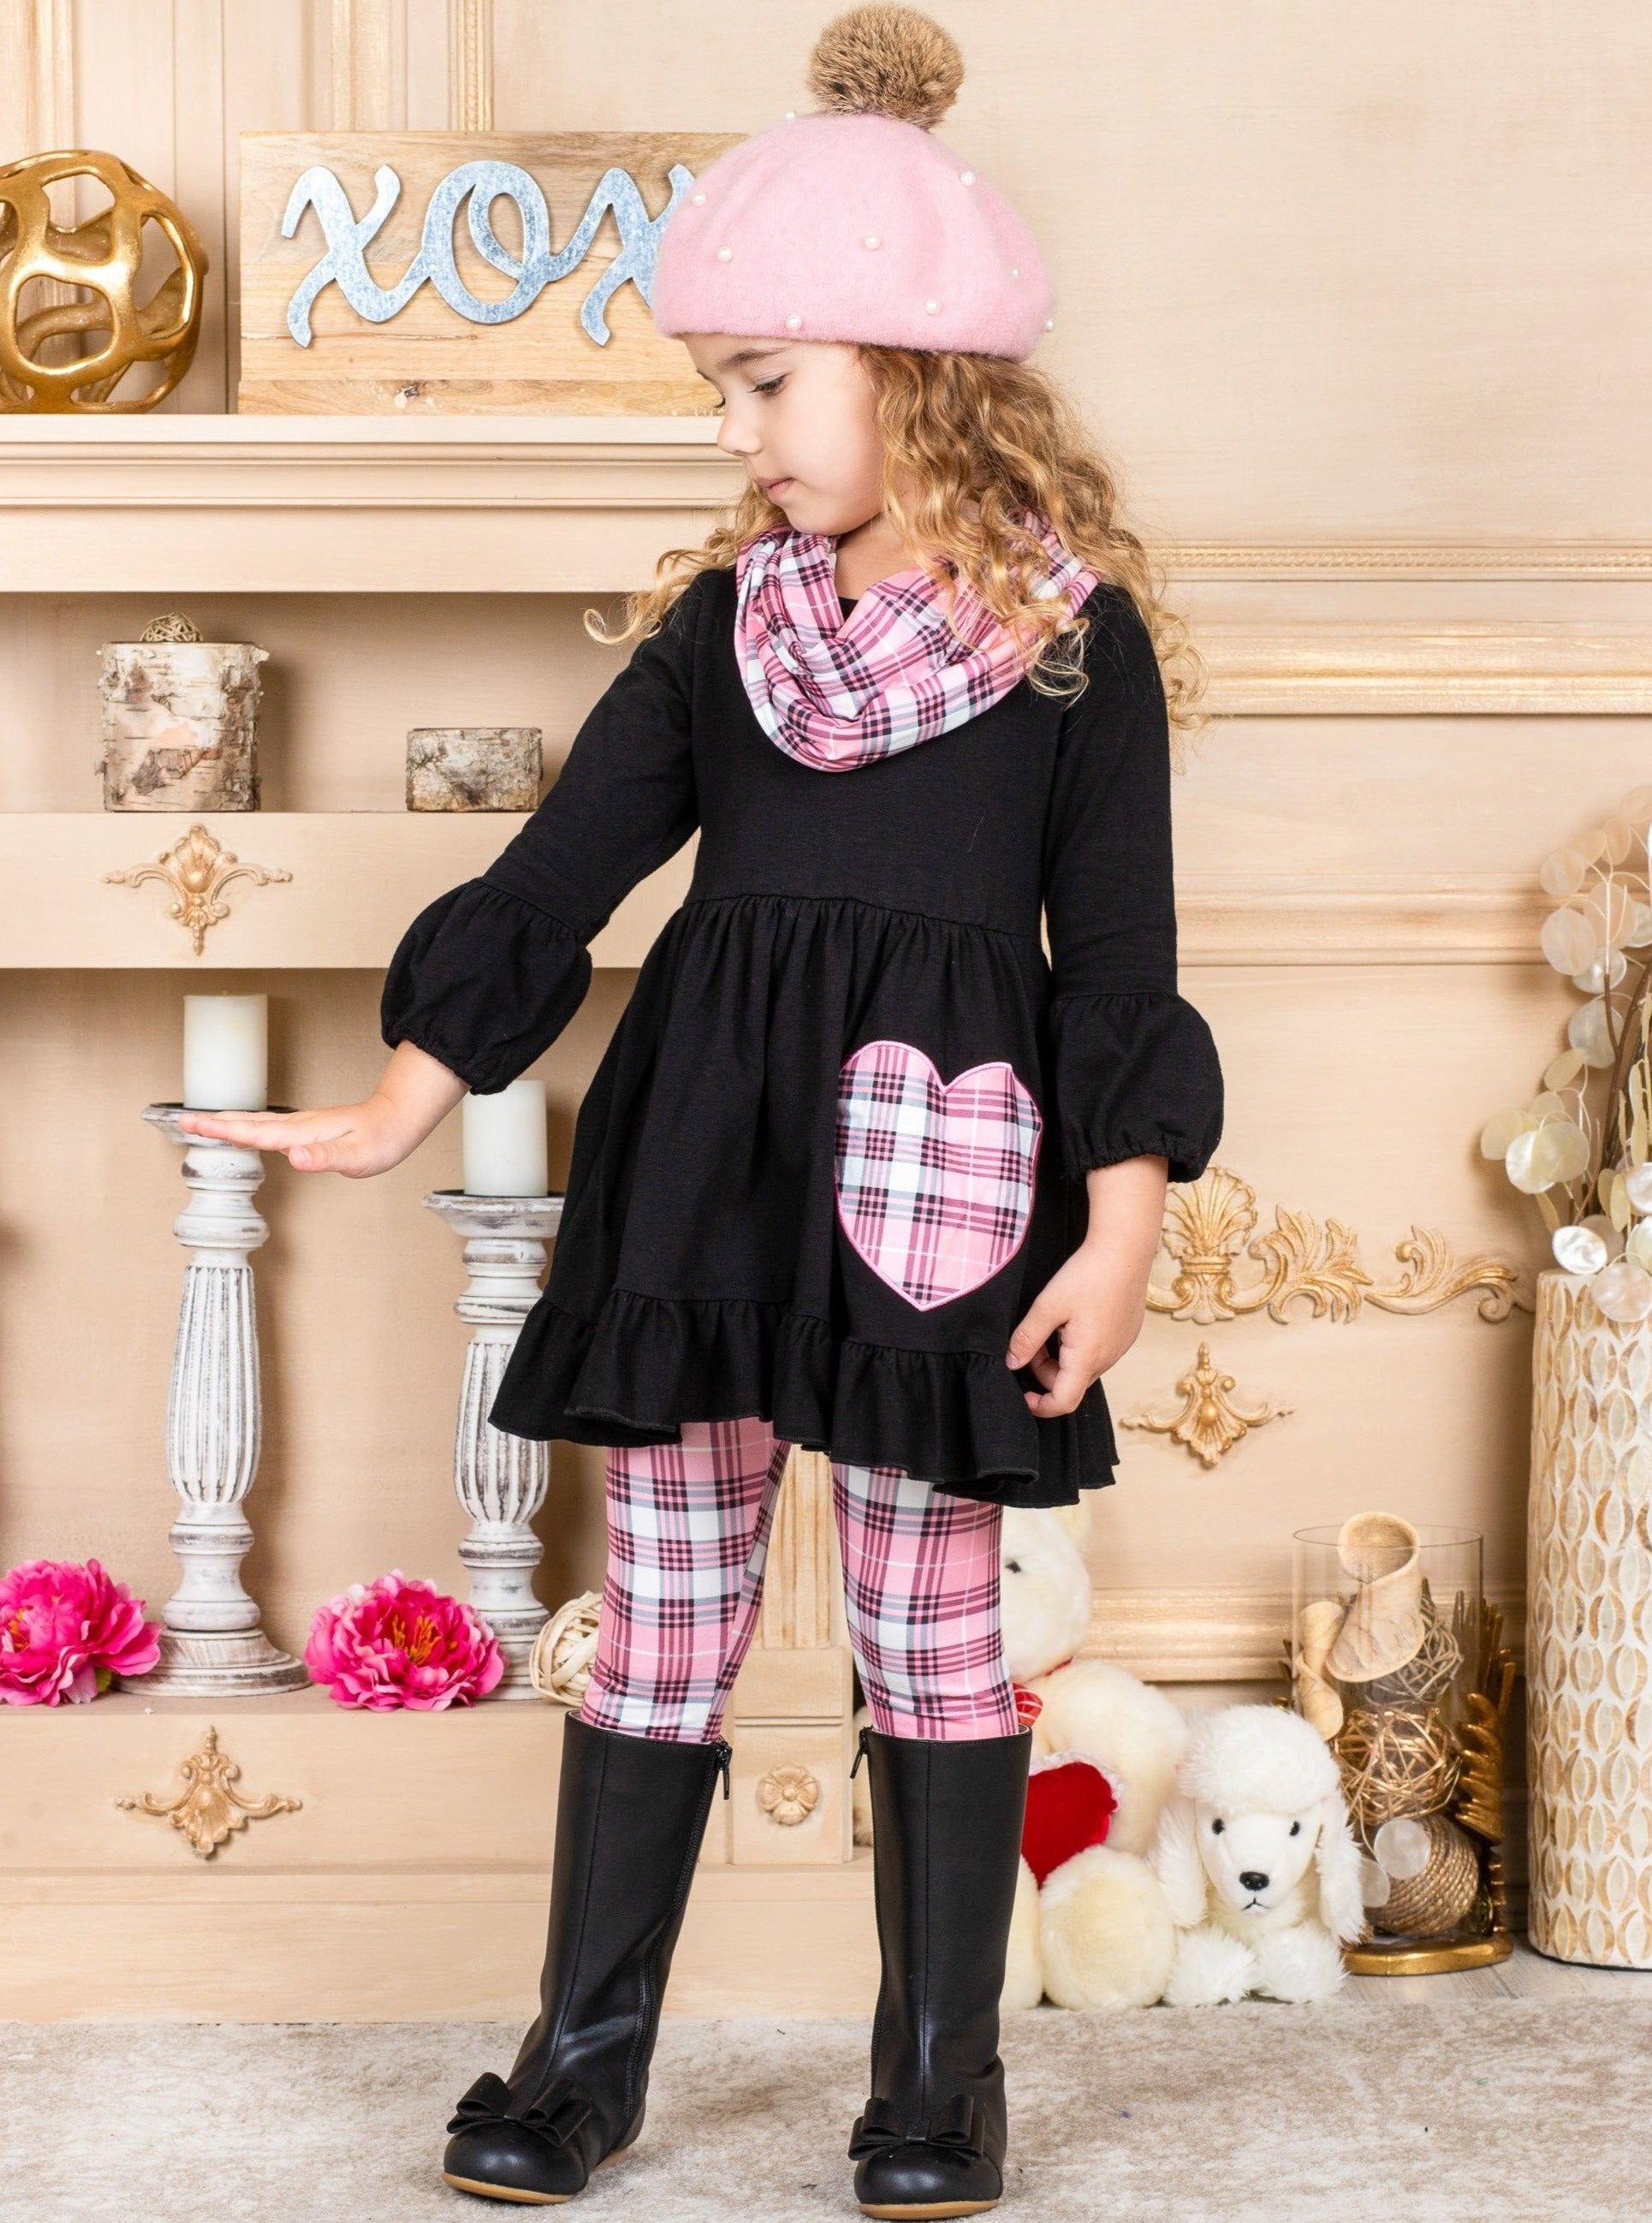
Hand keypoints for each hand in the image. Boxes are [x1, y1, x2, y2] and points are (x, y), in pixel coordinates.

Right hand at [175, 1098, 421, 1176]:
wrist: (398, 1120)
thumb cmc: (381, 1139)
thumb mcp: (357, 1155)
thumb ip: (325, 1156)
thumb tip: (295, 1157)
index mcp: (302, 1133)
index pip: (255, 1132)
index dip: (222, 1130)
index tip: (194, 1124)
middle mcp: (298, 1126)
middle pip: (247, 1122)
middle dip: (214, 1123)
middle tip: (183, 1120)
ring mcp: (302, 1126)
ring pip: (255, 1122)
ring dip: (227, 1121)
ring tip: (201, 1122)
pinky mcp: (308, 1129)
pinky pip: (268, 1127)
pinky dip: (247, 1126)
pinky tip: (243, 1131)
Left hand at [1005, 1154, 1168, 1417]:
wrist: (1126, 1249)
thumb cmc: (1087, 1276)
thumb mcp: (1047, 1307)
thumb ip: (1026, 1339)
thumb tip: (1012, 1363)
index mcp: (1086, 1358)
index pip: (1063, 1402)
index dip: (1040, 1406)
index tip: (1023, 1394)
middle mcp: (1108, 1359)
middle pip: (1072, 1384)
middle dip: (1046, 1371)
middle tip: (1031, 1342)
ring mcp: (1121, 1347)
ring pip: (1085, 1366)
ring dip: (1063, 1357)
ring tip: (1052, 1324)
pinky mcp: (1127, 1333)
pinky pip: (1099, 1351)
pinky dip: (1080, 1346)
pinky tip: (1074, 1317)